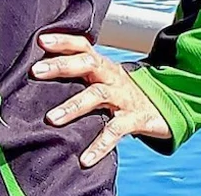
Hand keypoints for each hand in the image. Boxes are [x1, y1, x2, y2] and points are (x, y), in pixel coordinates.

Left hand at [30, 32, 171, 167]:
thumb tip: (38, 82)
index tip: (41, 40)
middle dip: (61, 66)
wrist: (164, 109)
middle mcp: (112, 77)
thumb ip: (80, 78)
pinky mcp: (135, 119)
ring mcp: (124, 97)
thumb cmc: (122, 96)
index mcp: (103, 66)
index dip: (63, 41)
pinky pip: (115, 131)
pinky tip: (84, 160)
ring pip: (97, 95)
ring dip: (73, 106)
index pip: (83, 46)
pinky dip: (99, 145)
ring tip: (51, 120)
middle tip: (35, 71)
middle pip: (88, 63)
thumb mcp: (104, 82)